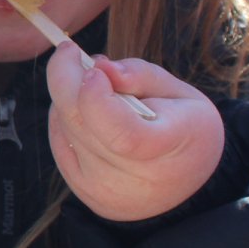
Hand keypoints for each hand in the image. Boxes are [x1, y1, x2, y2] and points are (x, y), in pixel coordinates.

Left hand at [44, 48, 224, 222]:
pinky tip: (84, 112)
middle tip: (70, 53)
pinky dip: (64, 120)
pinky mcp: (86, 194)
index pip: (121, 133)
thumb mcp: (182, 93)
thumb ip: (141, 76)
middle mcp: (133, 179)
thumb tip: (100, 67)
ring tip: (91, 87)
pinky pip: (59, 144)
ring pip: (65, 130)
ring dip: (66, 98)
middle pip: (80, 125)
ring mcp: (106, 191)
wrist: (189, 183)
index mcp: (169, 150)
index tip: (94, 67)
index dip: (96, 98)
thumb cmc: (187, 129)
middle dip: (65, 79)